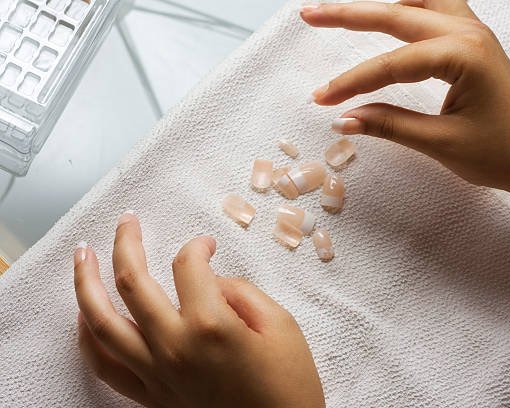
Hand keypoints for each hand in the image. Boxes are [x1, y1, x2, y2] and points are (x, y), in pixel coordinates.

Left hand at [74, 213, 324, 407]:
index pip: (187, 266)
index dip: (197, 246)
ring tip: (82, 256)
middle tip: (127, 221)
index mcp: (210, 325)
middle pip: (132, 281)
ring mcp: (157, 373)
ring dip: (86, 283)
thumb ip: (240, 291)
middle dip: (126, 242)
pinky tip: (83, 318)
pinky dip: (87, 339)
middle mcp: (174, 346)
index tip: (207, 246)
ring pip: (102, 322)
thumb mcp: (280, 324)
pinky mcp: (151, 395)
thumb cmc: (288, 384)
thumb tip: (209, 280)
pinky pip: (105, 366)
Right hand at [301, 1, 509, 230]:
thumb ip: (389, 125)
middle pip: (398, 14)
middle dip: (350, 15)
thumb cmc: (500, 153)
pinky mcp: (471, 41)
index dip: (352, 82)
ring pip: (416, 3)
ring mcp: (472, 32)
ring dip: (378, 5)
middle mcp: (468, 33)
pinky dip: (406, 7)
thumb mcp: (440, 143)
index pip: (392, 64)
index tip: (322, 100)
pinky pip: (434, 9)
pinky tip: (388, 9)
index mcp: (463, 55)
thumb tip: (344, 120)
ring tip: (341, 9)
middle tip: (310, 14)